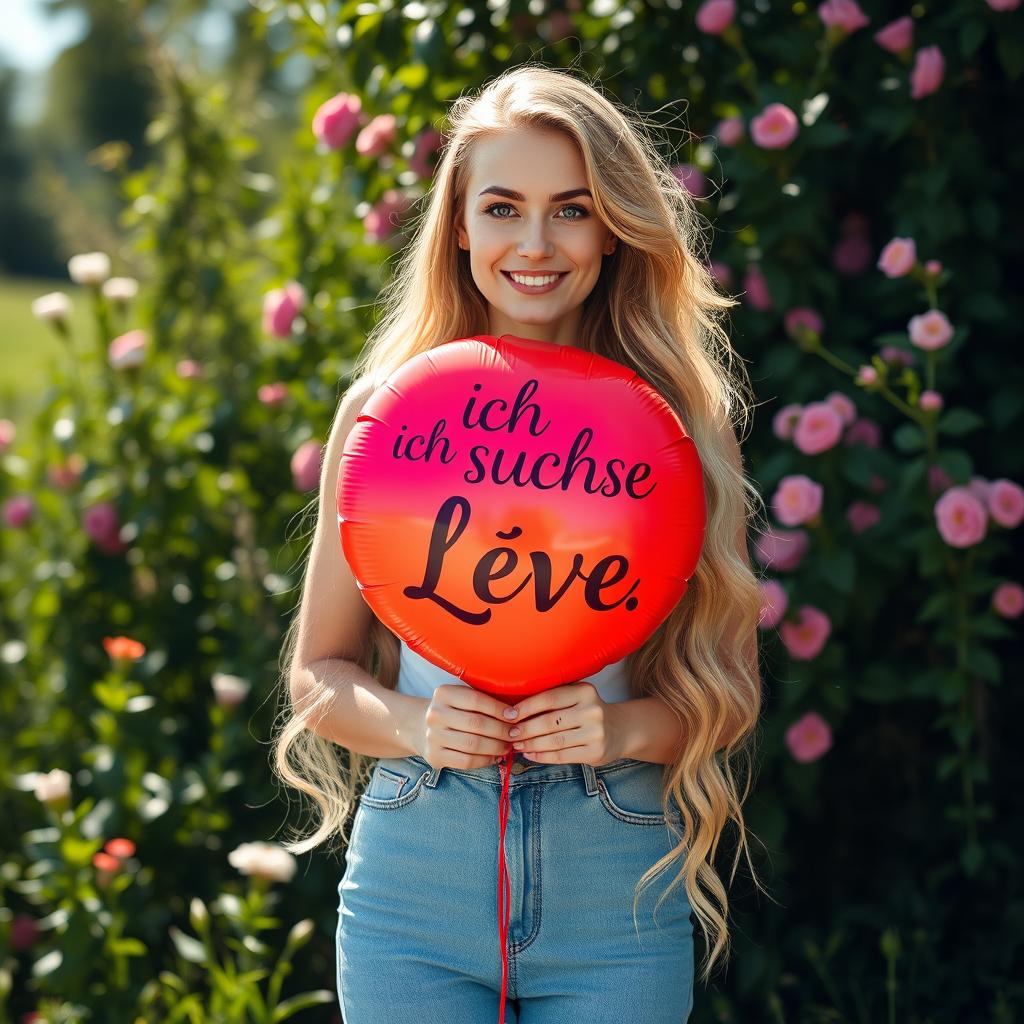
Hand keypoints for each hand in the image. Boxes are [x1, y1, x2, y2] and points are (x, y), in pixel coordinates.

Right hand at [416, 684, 514, 769]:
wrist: (419, 726)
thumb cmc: (452, 710)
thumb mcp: (460, 697)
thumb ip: (482, 700)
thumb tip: (514, 714)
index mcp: (443, 693)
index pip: (476, 700)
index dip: (498, 709)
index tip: (515, 716)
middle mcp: (435, 714)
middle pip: (476, 724)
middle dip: (501, 730)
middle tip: (515, 734)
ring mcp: (432, 737)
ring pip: (473, 744)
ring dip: (496, 747)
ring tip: (508, 746)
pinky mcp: (434, 756)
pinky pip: (466, 761)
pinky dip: (485, 760)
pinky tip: (495, 756)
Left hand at [503, 682, 624, 766]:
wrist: (620, 730)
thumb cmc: (587, 711)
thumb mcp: (576, 697)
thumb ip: (553, 699)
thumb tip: (514, 710)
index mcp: (585, 691)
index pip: (549, 698)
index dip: (526, 707)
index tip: (508, 715)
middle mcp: (592, 711)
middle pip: (549, 721)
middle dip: (525, 729)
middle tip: (510, 733)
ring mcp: (595, 733)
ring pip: (554, 741)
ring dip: (531, 744)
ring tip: (517, 745)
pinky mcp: (596, 752)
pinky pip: (562, 756)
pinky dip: (542, 757)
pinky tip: (530, 755)